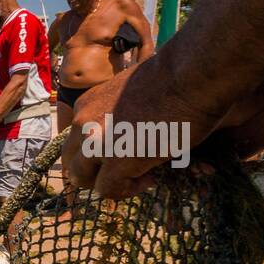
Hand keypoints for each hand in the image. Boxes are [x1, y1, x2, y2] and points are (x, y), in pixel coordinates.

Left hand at [61, 63, 221, 198]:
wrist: (192, 72)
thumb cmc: (174, 77)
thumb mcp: (130, 93)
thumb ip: (117, 113)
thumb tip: (126, 129)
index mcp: (87, 105)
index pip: (76, 139)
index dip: (94, 152)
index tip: (121, 152)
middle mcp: (84, 123)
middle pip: (71, 161)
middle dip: (93, 171)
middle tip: (122, 172)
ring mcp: (96, 143)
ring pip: (81, 178)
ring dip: (106, 182)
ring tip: (137, 176)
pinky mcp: (116, 160)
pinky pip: (108, 190)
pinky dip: (127, 190)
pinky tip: (149, 179)